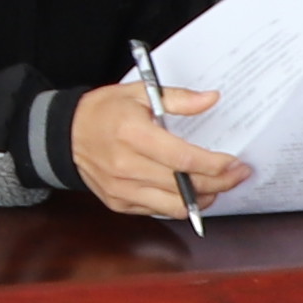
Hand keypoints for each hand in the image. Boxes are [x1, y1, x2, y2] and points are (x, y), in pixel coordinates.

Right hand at [68, 78, 252, 220]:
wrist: (64, 134)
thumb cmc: (103, 111)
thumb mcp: (139, 93)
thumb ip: (178, 99)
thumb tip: (211, 99)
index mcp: (133, 135)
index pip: (184, 160)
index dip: (215, 165)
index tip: (234, 162)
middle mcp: (126, 167)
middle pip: (185, 185)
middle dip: (219, 183)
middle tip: (238, 175)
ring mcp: (122, 190)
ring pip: (175, 206)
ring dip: (204, 199)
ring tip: (218, 187)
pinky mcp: (119, 203)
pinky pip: (158, 210)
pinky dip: (180, 204)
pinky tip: (192, 193)